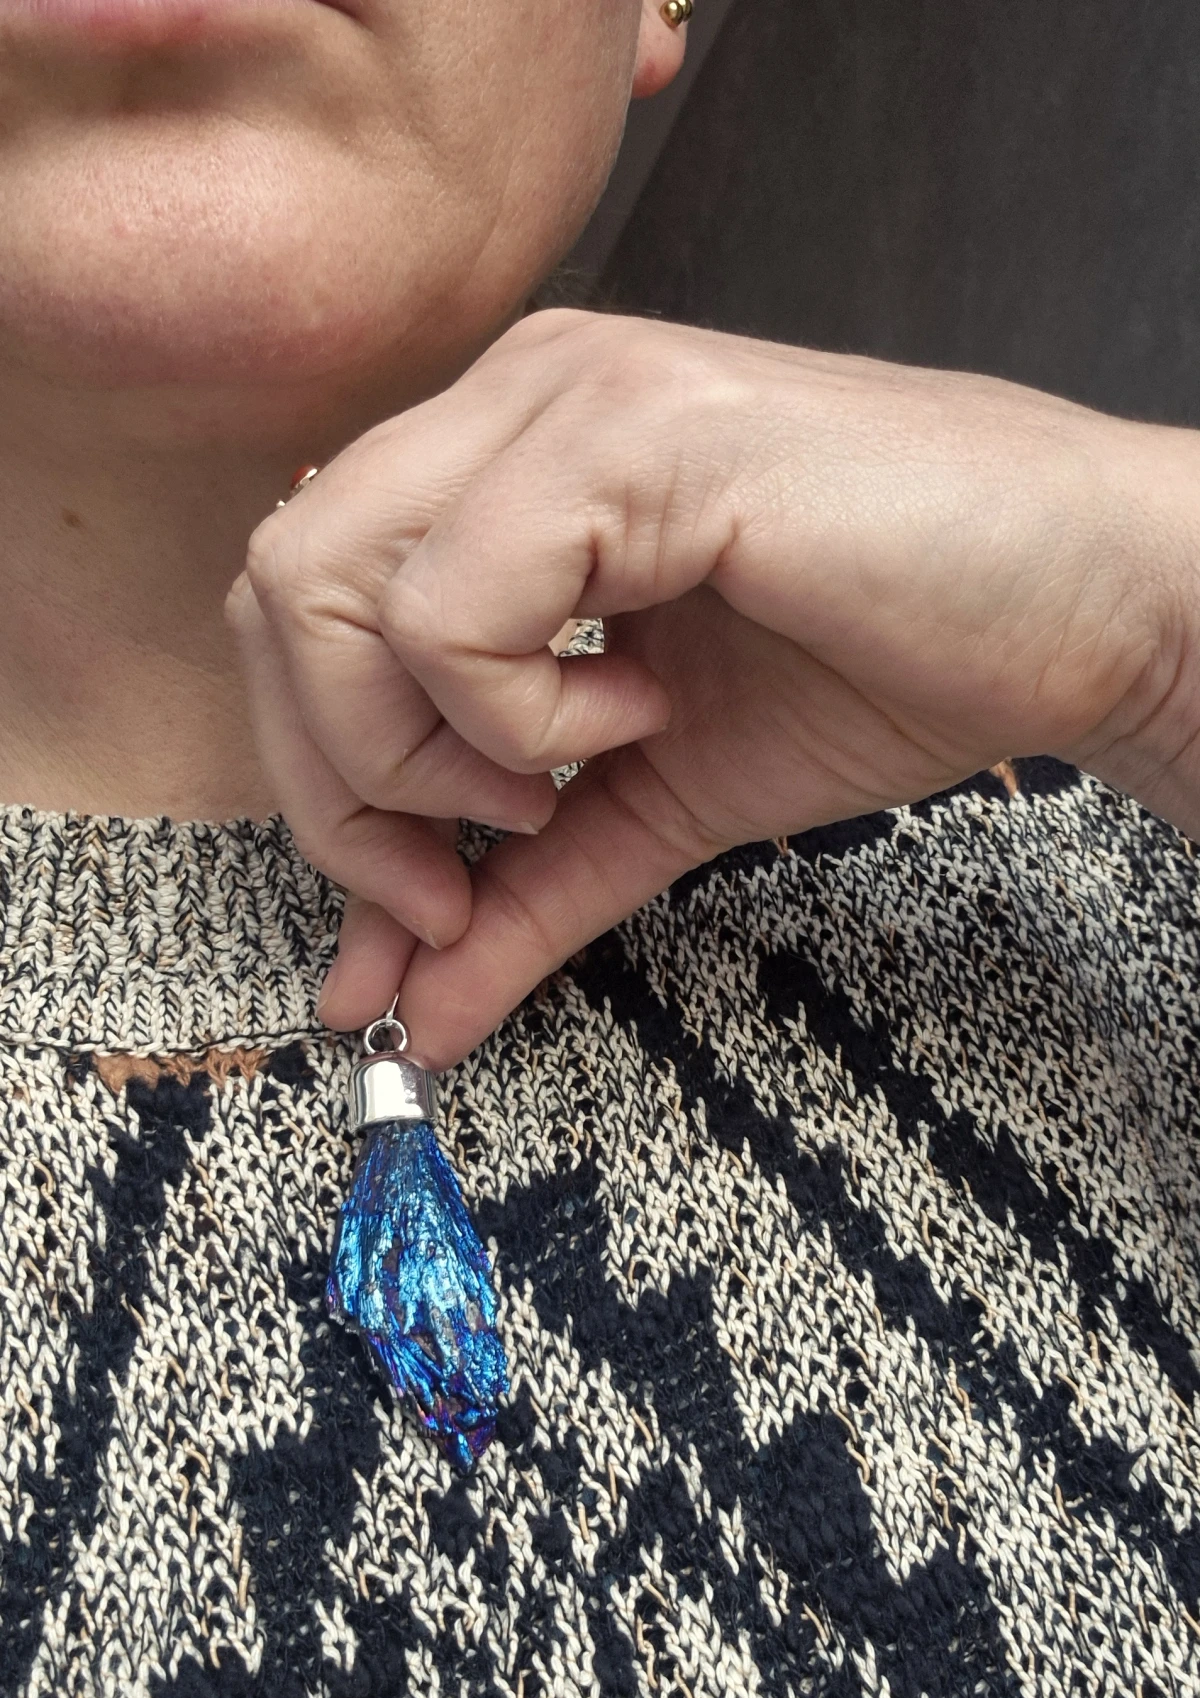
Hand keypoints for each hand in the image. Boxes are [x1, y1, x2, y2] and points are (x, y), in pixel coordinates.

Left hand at [228, 309, 1199, 1064]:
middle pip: (274, 588)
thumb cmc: (886, 668)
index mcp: (500, 461)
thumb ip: (514, 901)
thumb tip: (395, 1020)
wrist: (1079, 609)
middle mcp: (510, 399)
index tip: (428, 897)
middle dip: (340, 780)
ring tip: (589, 762)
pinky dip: (522, 710)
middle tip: (464, 866)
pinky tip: (650, 704)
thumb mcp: (651, 810)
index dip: (319, 773)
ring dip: (434, 741)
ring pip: (327, 584)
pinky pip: (453, 604)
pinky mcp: (631, 432)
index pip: (292, 604)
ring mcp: (564, 397)